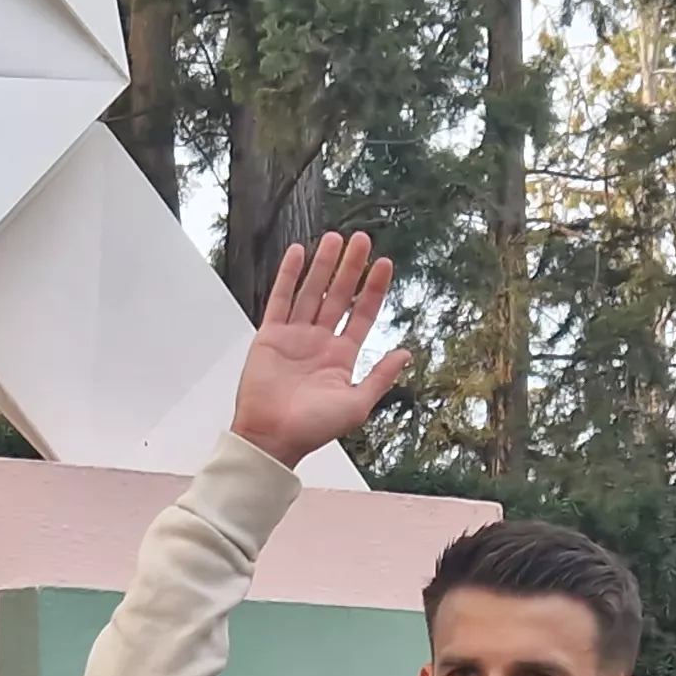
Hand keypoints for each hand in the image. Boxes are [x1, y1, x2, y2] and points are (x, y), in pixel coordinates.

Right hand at [230, 232, 410, 468]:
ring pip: (312, 291)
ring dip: (323, 265)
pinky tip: (298, 253)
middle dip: (351, 268)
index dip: (373, 289)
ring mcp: (294, 336)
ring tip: (335, 238)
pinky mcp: (270, 335)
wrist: (272, 437)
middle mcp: (319, 341)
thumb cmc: (313, 428)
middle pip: (338, 295)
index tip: (384, 264)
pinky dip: (288, 275)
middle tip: (362, 239)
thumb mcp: (357, 404)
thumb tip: (405, 353)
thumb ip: (380, 376)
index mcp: (341, 357)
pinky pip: (280, 298)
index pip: (361, 314)